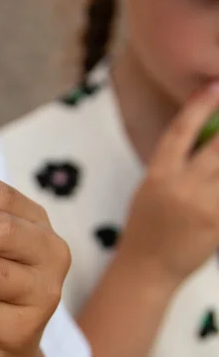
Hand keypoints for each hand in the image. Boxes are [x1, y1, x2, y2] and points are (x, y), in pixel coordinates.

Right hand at [119, 82, 218, 286]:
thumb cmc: (146, 229)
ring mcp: (205, 207)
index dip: (199, 107)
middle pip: (217, 146)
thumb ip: (174, 165)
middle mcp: (181, 188)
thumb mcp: (149, 190)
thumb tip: (204, 138)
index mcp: (158, 177)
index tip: (215, 87)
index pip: (179, 133)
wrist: (148, 270)